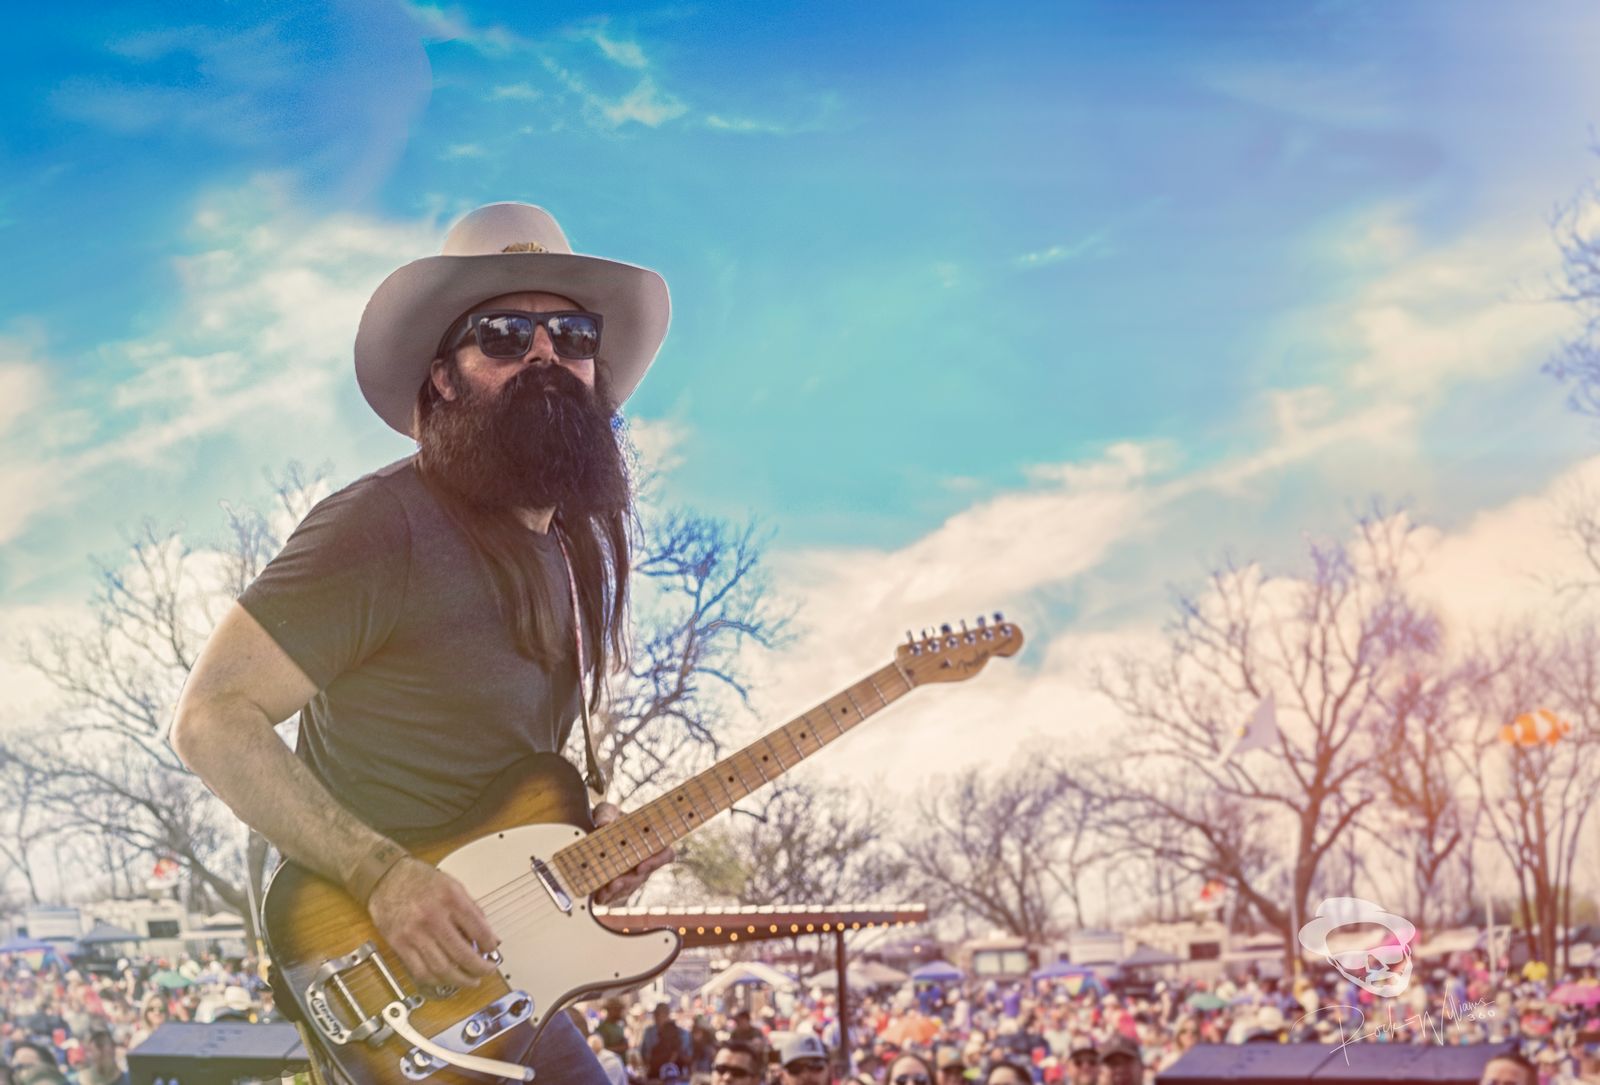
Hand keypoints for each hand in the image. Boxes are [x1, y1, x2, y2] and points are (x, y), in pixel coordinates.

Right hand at [366, 857, 499, 990]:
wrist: (386, 877)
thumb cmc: (420, 880)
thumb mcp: (453, 886)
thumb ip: (473, 911)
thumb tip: (490, 937)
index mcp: (451, 899)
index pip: (479, 930)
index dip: (490, 946)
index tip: (492, 951)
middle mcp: (433, 917)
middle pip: (462, 954)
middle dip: (479, 968)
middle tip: (486, 971)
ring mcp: (414, 933)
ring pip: (442, 968)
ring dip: (460, 980)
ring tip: (470, 980)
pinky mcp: (399, 944)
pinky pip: (420, 971)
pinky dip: (436, 980)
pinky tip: (445, 979)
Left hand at [591, 802, 674, 904]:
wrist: (594, 832)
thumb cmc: (608, 818)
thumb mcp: (606, 811)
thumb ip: (606, 813)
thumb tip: (603, 823)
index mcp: (650, 842)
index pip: (665, 854)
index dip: (657, 861)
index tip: (642, 865)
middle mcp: (644, 862)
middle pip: (644, 876)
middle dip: (631, 881)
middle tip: (618, 881)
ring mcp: (632, 876)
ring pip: (629, 888)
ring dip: (617, 891)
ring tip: (605, 889)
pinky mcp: (617, 886)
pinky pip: (615, 896)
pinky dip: (607, 897)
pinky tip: (598, 896)